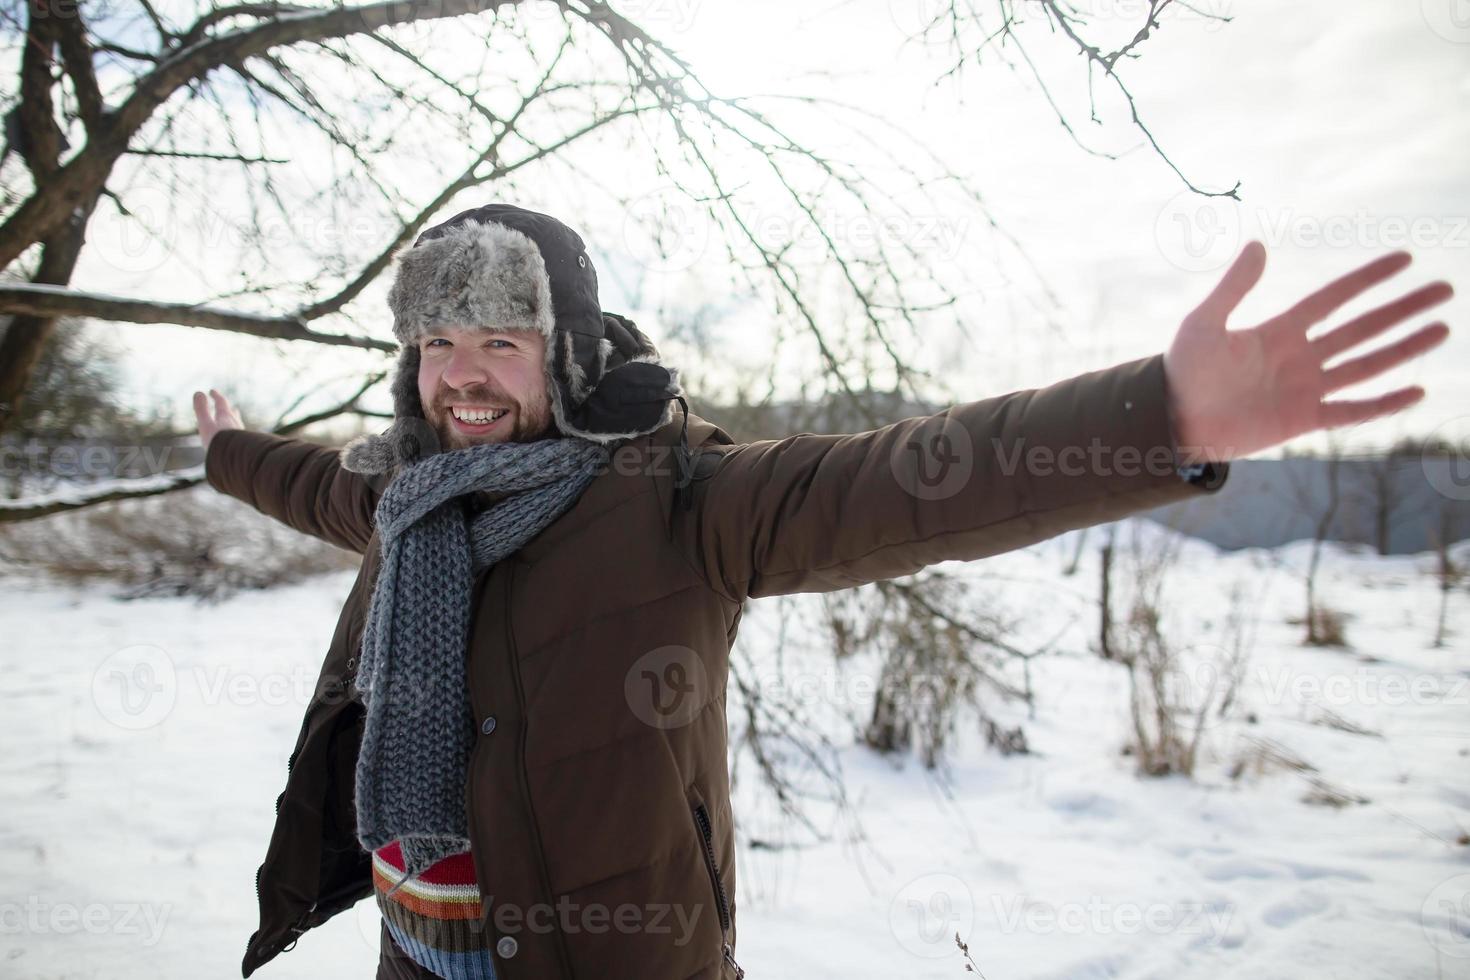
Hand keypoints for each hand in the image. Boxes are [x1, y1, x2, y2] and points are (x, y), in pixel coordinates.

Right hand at [193, 388, 244, 450]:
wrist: (235, 460)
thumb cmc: (218, 441)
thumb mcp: (206, 424)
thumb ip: (201, 409)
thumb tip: (198, 392)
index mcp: (226, 417)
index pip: (221, 403)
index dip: (216, 396)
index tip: (212, 391)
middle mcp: (236, 424)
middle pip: (232, 414)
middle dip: (228, 409)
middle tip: (229, 407)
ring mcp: (241, 436)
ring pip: (237, 425)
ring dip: (234, 422)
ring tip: (233, 422)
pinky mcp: (243, 446)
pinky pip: (240, 438)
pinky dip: (236, 435)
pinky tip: (237, 441)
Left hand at [1163, 241, 1452, 462]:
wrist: (1172, 421)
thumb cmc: (1181, 371)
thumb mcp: (1204, 322)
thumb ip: (1234, 287)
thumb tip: (1259, 245)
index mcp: (1279, 330)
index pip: (1334, 298)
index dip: (1368, 279)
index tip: (1405, 258)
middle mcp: (1299, 357)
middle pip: (1362, 328)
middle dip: (1402, 309)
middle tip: (1445, 289)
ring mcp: (1304, 389)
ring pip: (1367, 364)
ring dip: (1405, 348)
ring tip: (1442, 328)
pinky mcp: (1303, 420)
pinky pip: (1352, 411)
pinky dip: (1384, 403)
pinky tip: (1417, 390)